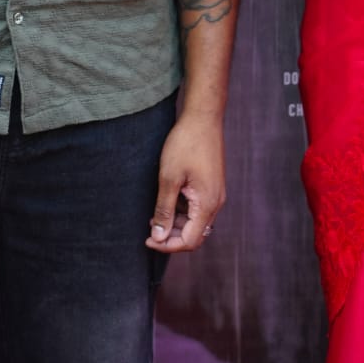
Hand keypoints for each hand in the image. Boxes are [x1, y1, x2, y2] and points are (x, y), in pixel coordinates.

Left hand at [146, 112, 224, 252]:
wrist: (203, 117)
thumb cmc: (185, 144)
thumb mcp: (169, 178)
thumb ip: (164, 210)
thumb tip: (158, 237)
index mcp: (207, 204)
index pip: (189, 241)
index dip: (167, 245)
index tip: (148, 240)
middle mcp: (215, 203)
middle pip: (194, 234)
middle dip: (171, 237)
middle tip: (149, 230)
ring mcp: (215, 194)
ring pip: (195, 222)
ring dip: (175, 224)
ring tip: (154, 215)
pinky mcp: (211, 185)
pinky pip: (198, 209)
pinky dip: (182, 212)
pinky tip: (166, 201)